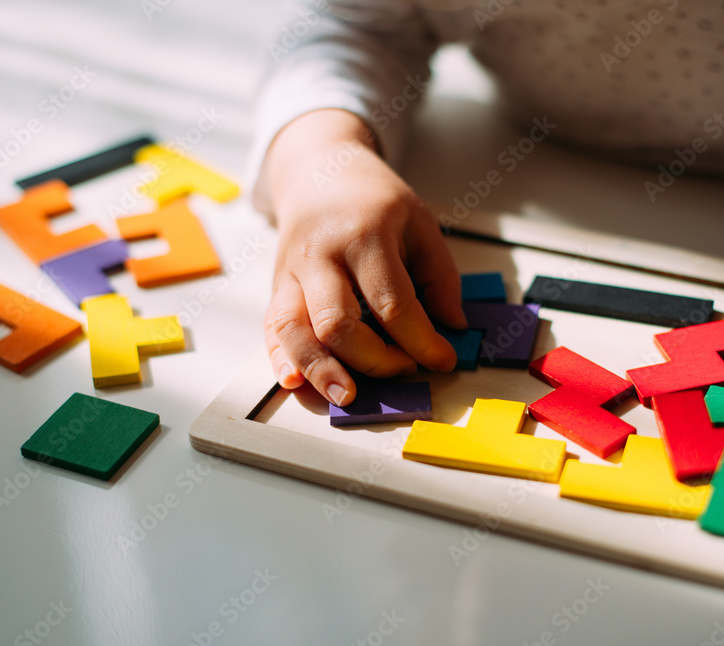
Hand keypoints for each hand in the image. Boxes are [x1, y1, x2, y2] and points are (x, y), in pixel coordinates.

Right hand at [261, 110, 464, 406]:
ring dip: (318, 370)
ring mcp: (291, 272)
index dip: (421, 342)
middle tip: (404, 370)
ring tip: (346, 396)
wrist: (320, 171)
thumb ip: (440, 278)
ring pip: (293, 329)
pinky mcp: (276, 286)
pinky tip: (293, 381)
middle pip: (337, 323)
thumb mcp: (421, 224)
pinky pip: (271, 328)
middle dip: (373, 360)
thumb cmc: (375, 200)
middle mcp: (320, 255)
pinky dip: (278, 358)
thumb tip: (452, 329)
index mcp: (364, 235)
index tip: (444, 361)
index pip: (392, 304)